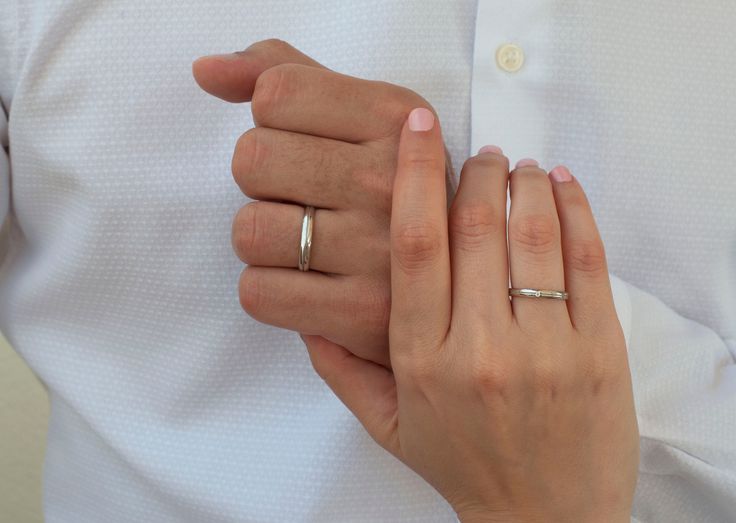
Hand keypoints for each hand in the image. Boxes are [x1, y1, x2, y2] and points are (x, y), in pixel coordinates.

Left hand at [192, 39, 449, 367]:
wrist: (449, 279)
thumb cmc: (391, 189)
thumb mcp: (361, 114)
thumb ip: (284, 73)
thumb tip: (206, 69)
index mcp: (397, 118)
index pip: (275, 92)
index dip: (272, 121)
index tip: (305, 142)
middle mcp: (392, 180)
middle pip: (252, 159)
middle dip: (263, 181)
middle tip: (303, 197)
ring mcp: (380, 249)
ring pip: (249, 230)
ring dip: (263, 240)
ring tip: (304, 242)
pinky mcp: (361, 311)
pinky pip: (258, 292)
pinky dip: (269, 290)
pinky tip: (304, 282)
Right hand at [301, 109, 638, 521]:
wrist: (547, 517)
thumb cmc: (468, 467)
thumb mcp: (391, 428)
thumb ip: (342, 371)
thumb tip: (307, 316)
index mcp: (425, 361)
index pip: (416, 244)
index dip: (415, 175)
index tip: (417, 131)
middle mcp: (483, 349)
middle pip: (475, 226)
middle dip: (475, 170)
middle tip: (476, 153)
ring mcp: (548, 349)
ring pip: (532, 234)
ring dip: (521, 182)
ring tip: (514, 166)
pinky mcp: (600, 350)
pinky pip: (587, 261)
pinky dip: (574, 208)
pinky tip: (559, 184)